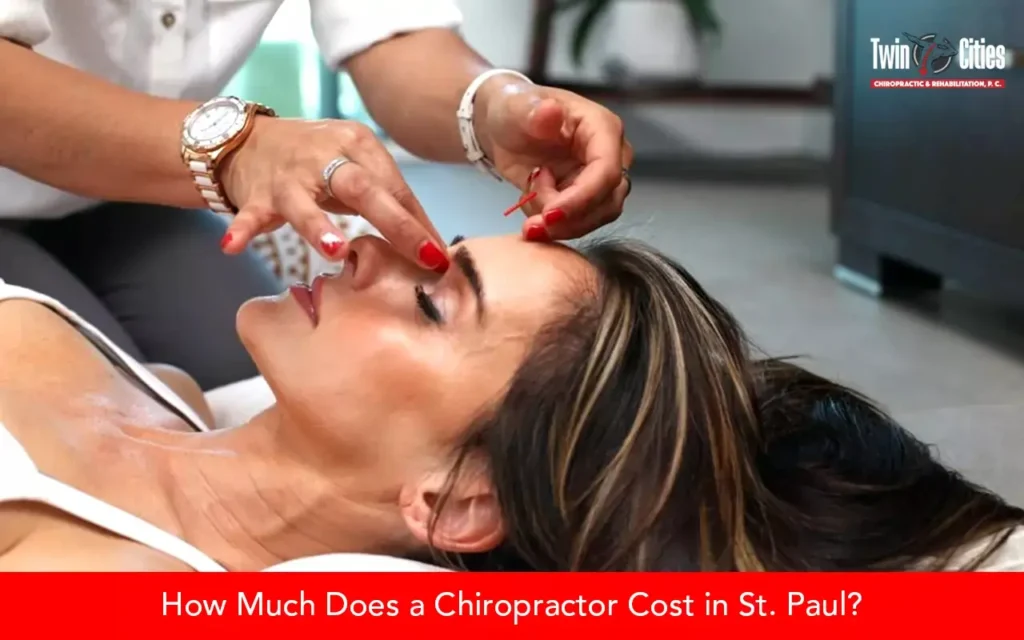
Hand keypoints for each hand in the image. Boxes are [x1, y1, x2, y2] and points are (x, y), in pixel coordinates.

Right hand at [218, 117, 449, 272]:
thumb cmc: (318, 163)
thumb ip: (390, 202)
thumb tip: (435, 246)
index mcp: (358, 145)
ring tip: (335, 250)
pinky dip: (242, 229)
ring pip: (304, 201)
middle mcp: (325, 156)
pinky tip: (233, 247)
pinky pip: (249, 214)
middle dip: (396, 223)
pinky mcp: (257, 193)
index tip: (442, 258)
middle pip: (364, 188)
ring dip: (319, 226)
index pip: (396, 188)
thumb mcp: (357, 170)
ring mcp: (289, 175)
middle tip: (423, 256)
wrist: (248, 140)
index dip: (420, 224)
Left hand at [475, 78, 633, 240]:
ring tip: (529, 216)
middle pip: (608, 201)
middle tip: (534, 226)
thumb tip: (551, 110)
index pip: (607, 171)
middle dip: (571, 219)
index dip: (582, 198)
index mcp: (602, 128)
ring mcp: (599, 180)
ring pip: (595, 217)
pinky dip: (553, 226)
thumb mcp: (516, 107)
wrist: (504, 128)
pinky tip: (530, 205)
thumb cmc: (515, 110)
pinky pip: (578, 223)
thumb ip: (533, 111)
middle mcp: (610, 156)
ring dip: (561, 227)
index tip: (549, 214)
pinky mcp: (585, 199)